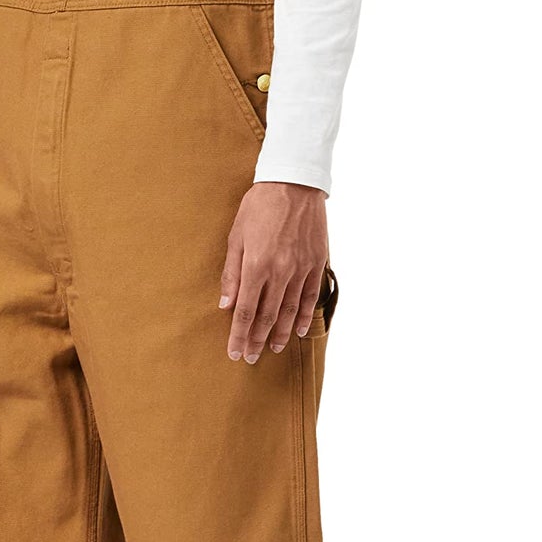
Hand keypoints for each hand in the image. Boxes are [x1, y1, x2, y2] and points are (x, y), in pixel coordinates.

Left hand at [219, 181, 328, 362]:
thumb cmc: (259, 206)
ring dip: (278, 333)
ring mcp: (301, 269)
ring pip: (289, 312)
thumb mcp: (236, 236)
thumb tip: (225, 304)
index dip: (239, 336)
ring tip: (271, 349)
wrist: (294, 183)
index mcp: (256, 266)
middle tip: (250, 358)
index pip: (245, 312)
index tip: (234, 352)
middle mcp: (280, 272)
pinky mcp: (316, 263)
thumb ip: (231, 272)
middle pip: (266, 317)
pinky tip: (295, 330)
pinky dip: (303, 316)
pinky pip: (310, 297)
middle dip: (256, 340)